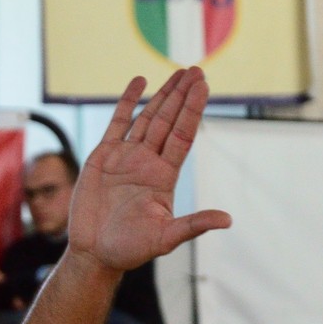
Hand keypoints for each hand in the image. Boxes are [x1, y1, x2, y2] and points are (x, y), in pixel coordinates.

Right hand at [66, 68, 230, 273]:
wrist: (95, 253)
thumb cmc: (130, 249)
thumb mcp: (165, 239)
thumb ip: (193, 225)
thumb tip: (227, 220)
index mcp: (164, 176)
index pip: (183, 135)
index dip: (193, 110)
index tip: (203, 86)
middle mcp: (148, 162)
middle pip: (169, 121)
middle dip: (182, 96)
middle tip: (196, 70)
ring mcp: (126, 157)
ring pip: (147, 118)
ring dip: (162, 95)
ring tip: (178, 73)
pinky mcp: (103, 157)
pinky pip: (118, 123)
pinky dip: (127, 101)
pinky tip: (139, 82)